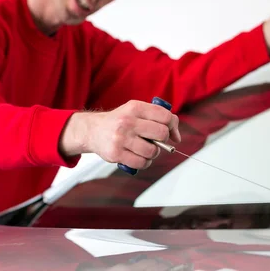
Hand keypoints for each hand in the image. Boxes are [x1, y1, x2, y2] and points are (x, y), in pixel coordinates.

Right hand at [60, 100, 180, 169]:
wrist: (93, 130)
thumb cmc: (119, 121)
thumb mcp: (136, 111)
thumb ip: (157, 117)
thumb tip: (176, 136)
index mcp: (135, 108)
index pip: (165, 116)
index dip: (173, 126)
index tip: (172, 133)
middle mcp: (128, 121)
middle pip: (161, 134)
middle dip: (162, 140)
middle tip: (155, 141)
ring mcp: (121, 138)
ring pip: (152, 151)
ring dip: (152, 153)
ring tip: (144, 149)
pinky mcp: (116, 153)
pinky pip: (141, 163)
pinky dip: (144, 162)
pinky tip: (138, 156)